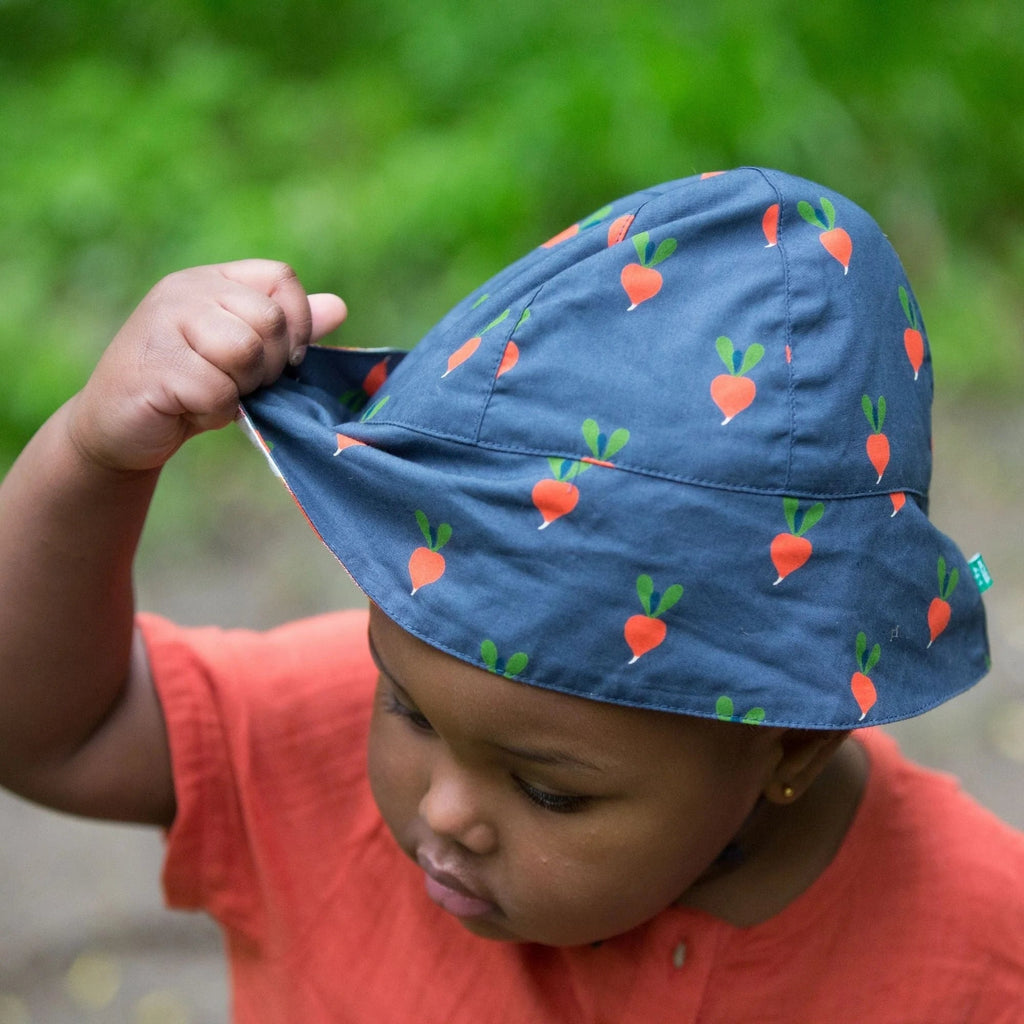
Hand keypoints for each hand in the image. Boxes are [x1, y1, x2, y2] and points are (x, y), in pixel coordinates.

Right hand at [67, 260, 346, 472]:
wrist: (118, 427)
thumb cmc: (188, 388)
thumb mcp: (243, 355)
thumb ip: (287, 331)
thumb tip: (338, 307)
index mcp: (212, 281)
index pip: (281, 278)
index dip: (298, 323)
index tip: (285, 359)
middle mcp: (185, 292)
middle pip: (269, 319)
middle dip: (270, 364)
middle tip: (242, 383)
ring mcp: (164, 324)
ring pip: (246, 351)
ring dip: (243, 386)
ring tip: (215, 392)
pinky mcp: (155, 367)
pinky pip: (217, 390)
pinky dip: (216, 411)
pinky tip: (191, 408)